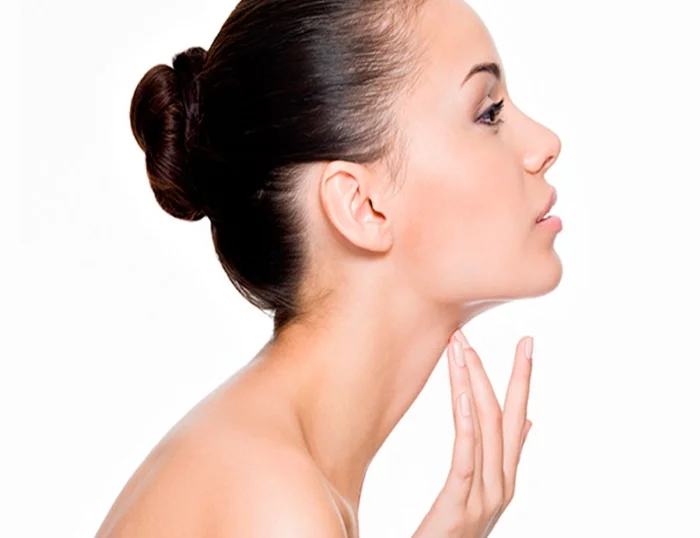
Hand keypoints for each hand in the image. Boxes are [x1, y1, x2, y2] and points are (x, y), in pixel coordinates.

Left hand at [411, 329, 532, 537]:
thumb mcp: (485, 489)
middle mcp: (501, 483)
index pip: (516, 416)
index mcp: (505, 475)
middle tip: (484, 333)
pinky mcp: (459, 506)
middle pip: (502, 417)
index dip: (521, 379)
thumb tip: (528, 422)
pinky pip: (465, 460)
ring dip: (473, 385)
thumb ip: (506, 456)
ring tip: (463, 350)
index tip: (525, 344)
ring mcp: (484, 496)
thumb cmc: (456, 529)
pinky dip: (466, 425)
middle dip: (498, 372)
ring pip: (485, 430)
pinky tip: (461, 396)